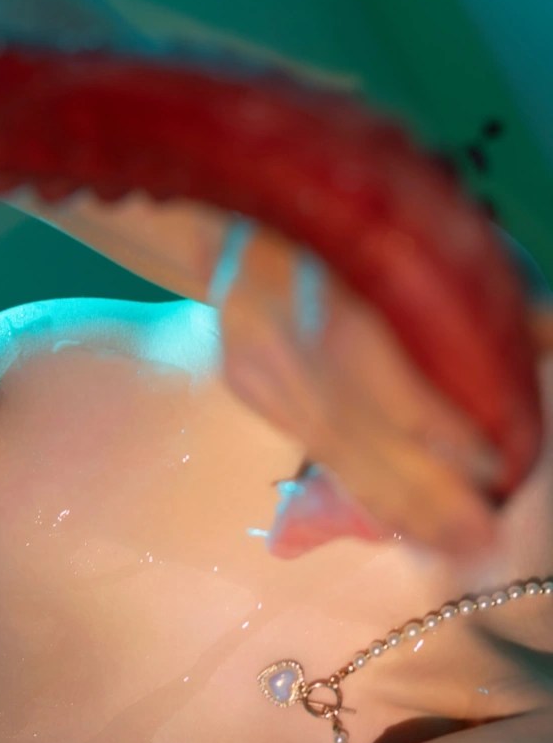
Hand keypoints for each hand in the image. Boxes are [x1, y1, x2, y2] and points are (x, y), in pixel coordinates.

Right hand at [214, 223, 512, 557]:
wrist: (221, 197)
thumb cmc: (332, 197)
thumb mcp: (405, 211)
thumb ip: (472, 275)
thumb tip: (545, 331)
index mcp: (328, 298)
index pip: (393, 391)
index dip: (448, 438)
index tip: (497, 468)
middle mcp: (285, 344)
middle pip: (365, 442)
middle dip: (427, 498)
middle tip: (480, 539)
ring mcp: (257, 369)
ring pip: (335, 454)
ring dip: (395, 506)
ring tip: (449, 544)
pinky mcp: (246, 383)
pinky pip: (312, 445)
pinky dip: (357, 486)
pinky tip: (395, 518)